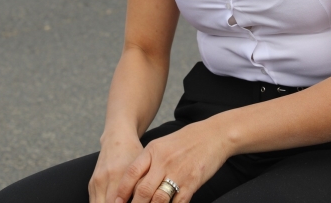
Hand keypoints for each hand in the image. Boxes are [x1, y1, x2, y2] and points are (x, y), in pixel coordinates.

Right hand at [89, 131, 144, 202]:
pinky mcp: (91, 184)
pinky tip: (113, 202)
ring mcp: (95, 182)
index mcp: (117, 175)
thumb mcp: (141, 167)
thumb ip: (140, 188)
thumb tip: (143, 201)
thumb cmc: (132, 152)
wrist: (117, 139)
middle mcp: (103, 179)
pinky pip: (93, 202)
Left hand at [114, 120, 229, 202]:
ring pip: (158, 199)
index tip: (116, 201)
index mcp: (153, 150)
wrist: (214, 135)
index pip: (132, 172)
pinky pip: (178, 202)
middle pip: (143, 189)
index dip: (122, 189)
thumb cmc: (187, 141)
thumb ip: (148, 161)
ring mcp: (178, 173)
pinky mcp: (192, 182)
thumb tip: (134, 181)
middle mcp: (163, 162)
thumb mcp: (162, 144)